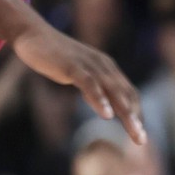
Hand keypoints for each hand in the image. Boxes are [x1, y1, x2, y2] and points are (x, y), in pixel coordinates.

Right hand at [12, 25, 145, 143]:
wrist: (32, 34)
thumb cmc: (56, 57)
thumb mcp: (81, 74)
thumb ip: (95, 90)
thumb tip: (106, 108)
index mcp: (107, 68)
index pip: (129, 93)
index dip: (137, 113)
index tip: (140, 135)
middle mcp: (103, 66)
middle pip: (125, 94)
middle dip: (135, 118)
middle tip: (141, 140)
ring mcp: (88, 65)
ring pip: (112, 90)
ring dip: (125, 112)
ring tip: (134, 130)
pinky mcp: (72, 66)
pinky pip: (89, 83)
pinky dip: (99, 98)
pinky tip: (107, 114)